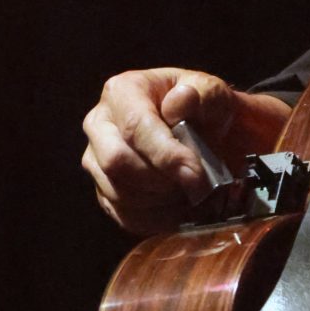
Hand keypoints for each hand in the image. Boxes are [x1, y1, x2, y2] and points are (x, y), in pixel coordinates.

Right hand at [81, 67, 289, 236]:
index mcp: (122, 91)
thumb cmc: (202, 108)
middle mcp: (99, 123)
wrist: (199, 128)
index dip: (166, 156)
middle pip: (117, 162)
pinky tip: (180, 210)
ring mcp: (96, 159)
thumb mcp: (212, 91)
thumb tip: (179, 104)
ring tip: (190, 194)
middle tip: (195, 186)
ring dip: (161, 201)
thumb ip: (203, 94)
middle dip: (161, 180)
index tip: (197, 175)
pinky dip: (156, 219)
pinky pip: (123, 214)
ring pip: (119, 192)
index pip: (134, 127)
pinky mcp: (103, 189)